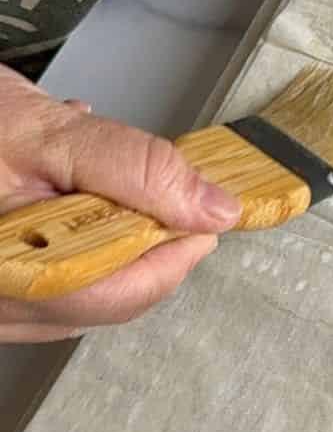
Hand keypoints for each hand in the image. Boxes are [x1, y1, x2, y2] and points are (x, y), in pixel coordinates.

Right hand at [0, 66, 239, 342]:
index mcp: (6, 276)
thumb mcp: (44, 132)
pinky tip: (64, 199)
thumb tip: (213, 209)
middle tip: (161, 192)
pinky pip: (49, 285)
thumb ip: (135, 169)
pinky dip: (74, 244)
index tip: (206, 215)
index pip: (119, 294)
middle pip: (104, 299)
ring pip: (81, 295)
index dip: (174, 254)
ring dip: (109, 242)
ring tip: (96, 183)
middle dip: (142, 244)